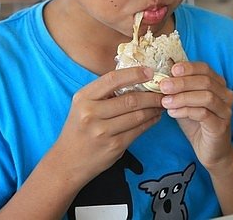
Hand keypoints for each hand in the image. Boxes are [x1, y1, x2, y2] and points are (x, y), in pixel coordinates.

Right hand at [52, 67, 162, 183]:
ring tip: (161, 103)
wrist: (67, 162)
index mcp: (84, 98)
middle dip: (152, 95)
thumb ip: (104, 93)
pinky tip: (155, 116)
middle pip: (130, 99)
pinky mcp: (114, 146)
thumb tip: (135, 78)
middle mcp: (91, 113)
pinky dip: (151, 121)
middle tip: (164, 90)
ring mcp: (103, 131)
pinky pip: (138, 130)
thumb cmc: (79, 129)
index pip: (113, 79)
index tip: (150, 71)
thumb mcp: (83, 105)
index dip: (134, 73)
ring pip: (138, 115)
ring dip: (154, 108)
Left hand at [159, 62, 232, 170]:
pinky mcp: (221, 126)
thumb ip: (178, 90)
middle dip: (182, 82)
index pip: (205, 68)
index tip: (172, 70)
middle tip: (163, 86)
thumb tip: (161, 78)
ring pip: (206, 97)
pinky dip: (186, 111)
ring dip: (183, 97)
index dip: (189, 67)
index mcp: (218, 84)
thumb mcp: (185, 102)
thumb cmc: (196, 123)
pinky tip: (172, 113)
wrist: (211, 151)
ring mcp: (225, 110)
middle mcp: (226, 95)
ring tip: (165, 102)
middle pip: (205, 81)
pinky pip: (203, 114)